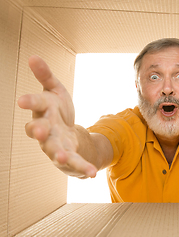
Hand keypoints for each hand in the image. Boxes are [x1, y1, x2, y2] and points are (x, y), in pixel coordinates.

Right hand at [17, 55, 96, 177]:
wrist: (66, 131)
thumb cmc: (57, 109)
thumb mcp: (54, 90)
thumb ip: (45, 76)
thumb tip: (33, 57)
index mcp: (42, 111)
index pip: (35, 106)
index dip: (29, 103)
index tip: (22, 101)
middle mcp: (45, 130)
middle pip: (39, 132)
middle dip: (39, 131)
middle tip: (40, 131)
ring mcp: (55, 145)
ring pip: (54, 151)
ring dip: (58, 154)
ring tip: (63, 157)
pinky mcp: (68, 156)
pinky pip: (75, 163)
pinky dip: (82, 168)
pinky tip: (92, 173)